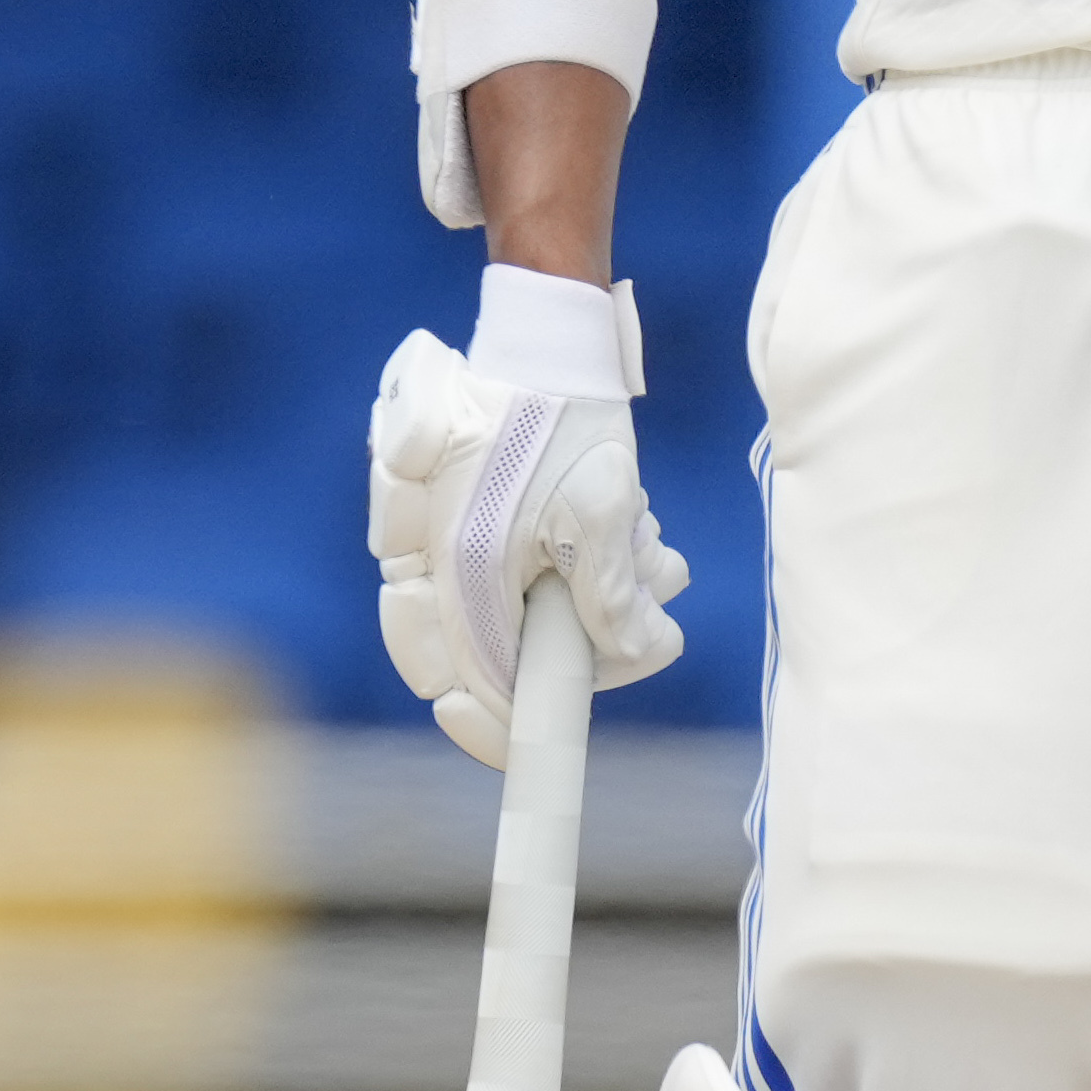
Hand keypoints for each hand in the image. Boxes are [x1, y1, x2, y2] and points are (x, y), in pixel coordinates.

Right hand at [369, 277, 686, 739]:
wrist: (542, 342)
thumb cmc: (564, 419)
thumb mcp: (603, 513)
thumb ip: (615, 599)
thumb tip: (640, 652)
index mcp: (457, 570)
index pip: (470, 686)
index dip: (504, 730)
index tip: (541, 748)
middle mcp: (435, 566)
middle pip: (482, 664)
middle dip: (565, 659)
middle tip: (638, 631)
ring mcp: (445, 547)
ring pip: (510, 621)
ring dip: (592, 606)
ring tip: (654, 554)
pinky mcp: (471, 529)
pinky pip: (515, 582)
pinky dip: (578, 574)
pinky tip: (636, 534)